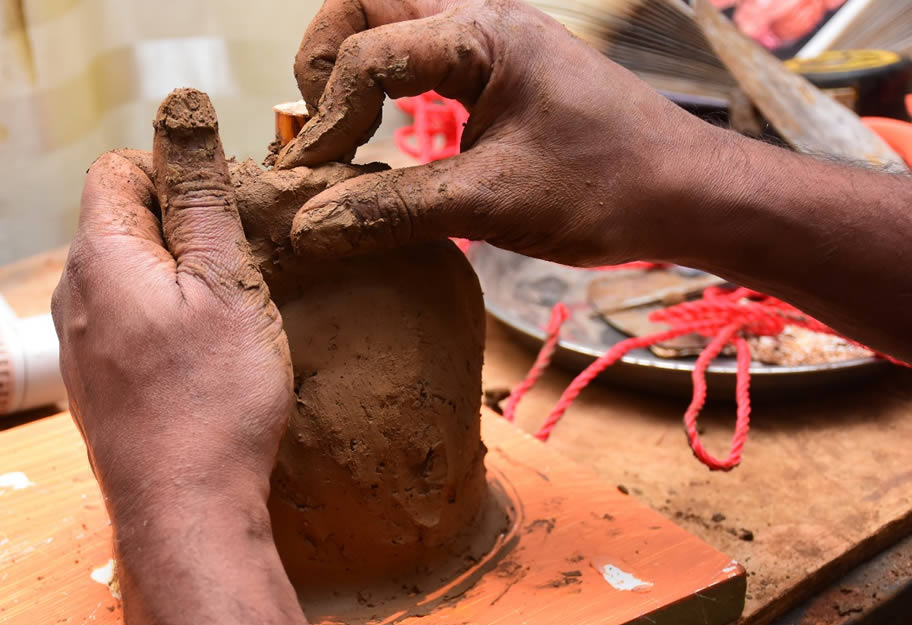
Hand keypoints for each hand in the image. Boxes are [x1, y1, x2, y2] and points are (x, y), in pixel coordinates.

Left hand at [52, 89, 292, 524]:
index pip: (116, 169)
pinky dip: (162, 323)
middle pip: (120, 221)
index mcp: (98, 256)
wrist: (182, 514)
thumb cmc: (211, 401)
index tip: (223, 214)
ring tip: (223, 320)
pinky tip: (199, 362)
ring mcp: (77, 346)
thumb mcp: (225, 282)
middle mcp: (72, 296)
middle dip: (179, 228)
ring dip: (174, 279)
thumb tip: (180, 113)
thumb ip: (200, 194)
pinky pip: (125, 324)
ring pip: (125, 276)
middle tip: (236, 268)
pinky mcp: (93, 385)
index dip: (173, 174)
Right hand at [279, 0, 728, 266]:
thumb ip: (391, 210)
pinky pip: (420, 53)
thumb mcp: (490, 204)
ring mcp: (493, 39)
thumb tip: (309, 226)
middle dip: (322, 59)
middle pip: (364, 3)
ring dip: (352, 69)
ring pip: (390, 21)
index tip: (315, 179)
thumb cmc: (608, 189)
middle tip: (318, 129)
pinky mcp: (501, 69)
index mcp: (480, 34)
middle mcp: (482, 18)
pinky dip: (385, 86)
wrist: (690, 192)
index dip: (327, 117)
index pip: (365, 52)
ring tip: (342, 135)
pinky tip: (385, 140)